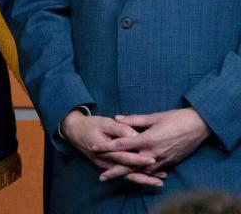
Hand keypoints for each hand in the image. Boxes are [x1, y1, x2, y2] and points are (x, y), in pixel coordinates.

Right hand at [60, 111, 163, 186]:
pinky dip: (135, 177)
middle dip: (145, 175)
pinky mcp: (106, 166)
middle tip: (162, 177)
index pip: (124, 156)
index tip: (153, 159)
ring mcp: (105, 165)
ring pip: (126, 176)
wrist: (73, 131)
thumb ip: (120, 128)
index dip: (139, 158)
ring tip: (159, 181)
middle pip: (127, 171)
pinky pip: (122, 174)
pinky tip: (147, 178)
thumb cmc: (90, 124)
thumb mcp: (104, 122)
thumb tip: (135, 135)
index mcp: (104, 149)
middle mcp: (105, 161)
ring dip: (142, 179)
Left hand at [93, 108, 209, 183]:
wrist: (199, 126)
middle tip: (101, 176)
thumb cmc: (176, 118)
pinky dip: (144, 174)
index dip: (107, 147)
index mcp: (147, 139)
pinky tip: (137, 176)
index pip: (122, 145)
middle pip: (130, 165)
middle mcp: (153, 153)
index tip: (94, 149)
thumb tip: (117, 118)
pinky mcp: (170, 163)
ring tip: (116, 178)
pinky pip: (154, 171)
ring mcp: (162, 160)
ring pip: (142, 171)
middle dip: (115, 171)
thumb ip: (134, 120)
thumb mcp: (154, 116)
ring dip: (129, 175)